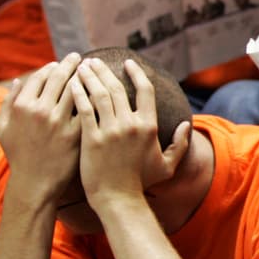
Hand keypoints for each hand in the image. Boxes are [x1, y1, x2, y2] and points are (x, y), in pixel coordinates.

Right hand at [0, 53, 82, 201]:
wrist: (36, 183)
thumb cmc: (18, 155)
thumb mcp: (3, 129)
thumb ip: (8, 103)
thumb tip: (19, 81)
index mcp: (22, 106)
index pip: (40, 76)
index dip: (52, 67)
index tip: (60, 64)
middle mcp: (41, 110)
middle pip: (60, 78)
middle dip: (71, 64)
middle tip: (80, 58)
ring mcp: (60, 121)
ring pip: (77, 89)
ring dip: (86, 76)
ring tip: (93, 70)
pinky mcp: (77, 132)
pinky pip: (89, 108)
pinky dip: (94, 97)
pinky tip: (100, 92)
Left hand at [68, 58, 185, 209]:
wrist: (118, 198)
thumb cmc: (141, 182)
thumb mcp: (168, 164)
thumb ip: (180, 144)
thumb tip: (185, 125)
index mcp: (149, 126)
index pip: (145, 90)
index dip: (136, 73)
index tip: (127, 62)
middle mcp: (131, 124)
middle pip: (118, 88)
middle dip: (105, 70)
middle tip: (95, 60)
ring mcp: (110, 131)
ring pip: (100, 94)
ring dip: (90, 77)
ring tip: (83, 67)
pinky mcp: (91, 138)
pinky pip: (84, 109)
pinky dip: (79, 94)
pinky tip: (72, 84)